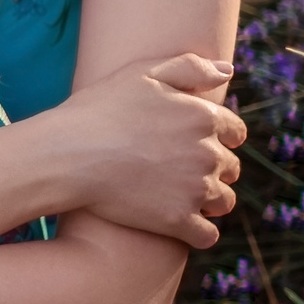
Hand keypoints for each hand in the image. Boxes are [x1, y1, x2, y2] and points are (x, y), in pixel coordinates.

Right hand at [59, 54, 246, 249]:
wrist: (68, 155)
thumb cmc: (99, 110)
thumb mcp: (142, 73)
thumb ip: (191, 67)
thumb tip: (228, 71)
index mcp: (203, 117)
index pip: (235, 132)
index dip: (220, 137)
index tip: (197, 143)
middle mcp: (208, 154)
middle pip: (230, 168)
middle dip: (213, 169)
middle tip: (181, 170)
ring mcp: (195, 190)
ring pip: (224, 201)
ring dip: (210, 201)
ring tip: (180, 197)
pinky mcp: (178, 221)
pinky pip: (206, 235)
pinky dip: (197, 232)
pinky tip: (179, 224)